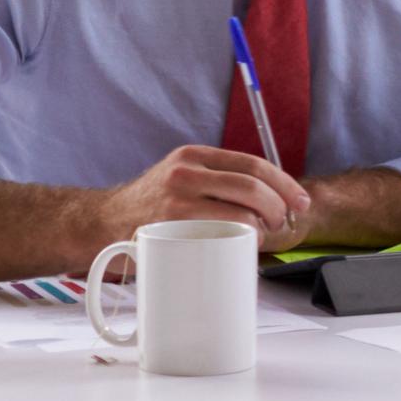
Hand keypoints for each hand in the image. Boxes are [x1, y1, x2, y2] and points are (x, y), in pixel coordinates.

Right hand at [99, 145, 311, 251]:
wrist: (101, 223)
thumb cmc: (151, 208)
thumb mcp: (181, 178)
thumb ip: (216, 180)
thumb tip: (272, 197)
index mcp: (193, 156)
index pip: (253, 164)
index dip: (284, 184)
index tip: (300, 202)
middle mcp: (185, 171)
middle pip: (252, 186)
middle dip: (278, 208)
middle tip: (282, 224)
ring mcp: (176, 198)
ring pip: (241, 210)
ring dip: (263, 227)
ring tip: (262, 236)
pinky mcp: (170, 225)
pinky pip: (221, 233)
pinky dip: (242, 240)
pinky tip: (243, 245)